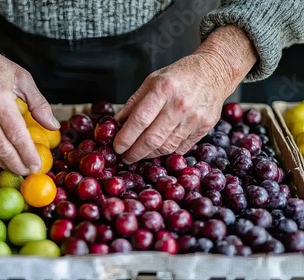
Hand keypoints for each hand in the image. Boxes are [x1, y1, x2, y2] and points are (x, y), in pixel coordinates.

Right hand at [0, 25, 59, 175]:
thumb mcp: (21, 77)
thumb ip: (39, 103)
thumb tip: (53, 126)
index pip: (16, 135)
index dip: (27, 153)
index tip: (37, 166)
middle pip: (2, 147)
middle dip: (17, 164)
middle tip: (29, 173)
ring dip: (4, 163)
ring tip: (17, 170)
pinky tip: (1, 158)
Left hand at [113, 25, 257, 162]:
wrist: (214, 72)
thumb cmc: (178, 76)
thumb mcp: (151, 81)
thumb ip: (133, 104)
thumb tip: (116, 124)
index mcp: (163, 89)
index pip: (140, 120)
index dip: (125, 137)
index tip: (116, 146)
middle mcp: (180, 105)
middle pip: (152, 139)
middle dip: (134, 153)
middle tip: (124, 157)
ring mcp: (194, 118)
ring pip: (166, 147)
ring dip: (148, 155)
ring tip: (138, 154)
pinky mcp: (204, 128)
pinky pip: (180, 148)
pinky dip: (165, 152)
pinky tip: (156, 150)